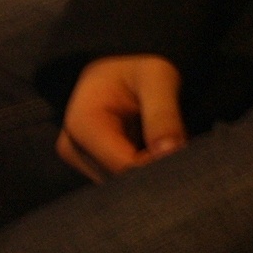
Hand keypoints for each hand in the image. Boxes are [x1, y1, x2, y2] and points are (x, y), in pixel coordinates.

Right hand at [57, 55, 185, 181]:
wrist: (125, 68)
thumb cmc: (140, 69)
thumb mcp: (157, 78)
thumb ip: (163, 114)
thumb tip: (170, 152)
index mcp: (82, 124)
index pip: (122, 165)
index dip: (154, 165)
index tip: (179, 154)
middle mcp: (72, 148)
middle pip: (119, 179)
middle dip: (151, 169)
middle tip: (177, 148)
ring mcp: (79, 160)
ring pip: (121, 184)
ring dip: (147, 171)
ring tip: (164, 145)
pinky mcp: (90, 167)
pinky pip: (120, 180)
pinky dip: (141, 171)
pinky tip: (152, 152)